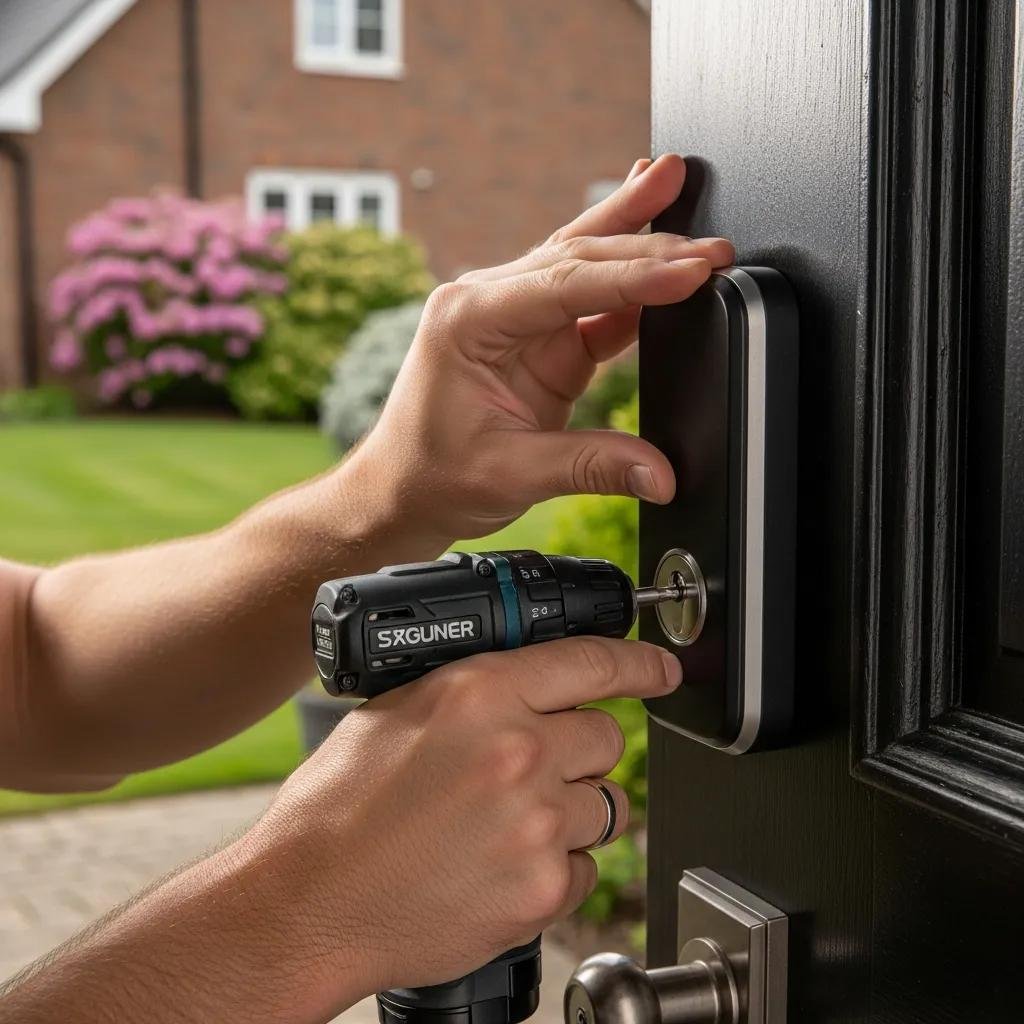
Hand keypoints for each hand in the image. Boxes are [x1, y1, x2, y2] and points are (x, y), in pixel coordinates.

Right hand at [247, 636, 681, 1008]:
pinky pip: (587, 866)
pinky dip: (557, 866)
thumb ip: (473, 693)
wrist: (308, 902)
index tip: (662, 668)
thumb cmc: (336, 809)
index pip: (592, 661)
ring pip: (605, 803)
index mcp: (482, 692)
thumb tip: (523, 688)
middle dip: (577, 750)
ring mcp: (537, 822)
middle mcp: (520, 750)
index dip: (639, 662)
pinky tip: (501, 864)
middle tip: (529, 770)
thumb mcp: (397, 711)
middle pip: (606, 737)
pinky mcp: (542, 889)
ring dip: (571, 809)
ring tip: (507, 823)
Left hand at [346, 155, 733, 543]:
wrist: (400, 493)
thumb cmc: (433, 476)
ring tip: (673, 178)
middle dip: (648, 247)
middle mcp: (488, 303)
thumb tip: (660, 472)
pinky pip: (588, 299)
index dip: (633, 276)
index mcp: (469, 320)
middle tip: (711, 246)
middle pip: (578, 258)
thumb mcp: (512, 474)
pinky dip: (625, 280)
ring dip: (632, 231)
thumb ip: (592, 466)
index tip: (689, 270)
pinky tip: (655, 246)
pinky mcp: (535, 339)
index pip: (565, 284)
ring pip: (582, 262)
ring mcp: (513, 316)